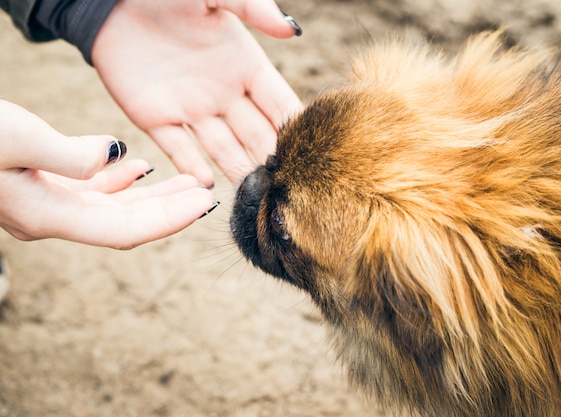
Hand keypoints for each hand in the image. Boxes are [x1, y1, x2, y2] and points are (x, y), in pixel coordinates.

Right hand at [0, 100, 216, 249]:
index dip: (169, 221)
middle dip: (170, 209)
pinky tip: (138, 168)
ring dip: (151, 195)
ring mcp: (45, 204)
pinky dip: (117, 181)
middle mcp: (50, 217)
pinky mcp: (41, 187)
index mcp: (48, 216)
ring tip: (187, 180)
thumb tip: (116, 158)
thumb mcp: (15, 139)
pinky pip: (90, 191)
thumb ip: (68, 155)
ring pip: (112, 207)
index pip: (126, 231)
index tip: (205, 204)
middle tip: (206, 192)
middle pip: (126, 223)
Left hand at [91, 0, 302, 185]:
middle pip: (256, 134)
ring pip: (222, 149)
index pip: (278, 103)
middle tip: (291, 189)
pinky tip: (207, 188)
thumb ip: (253, 8)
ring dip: (239, 172)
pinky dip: (192, 168)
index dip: (295, 126)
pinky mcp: (155, 118)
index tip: (316, 152)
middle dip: (272, 160)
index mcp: (244, 65)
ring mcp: (191, 109)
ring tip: (257, 199)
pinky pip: (178, 149)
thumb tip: (293, 29)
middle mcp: (223, 93)